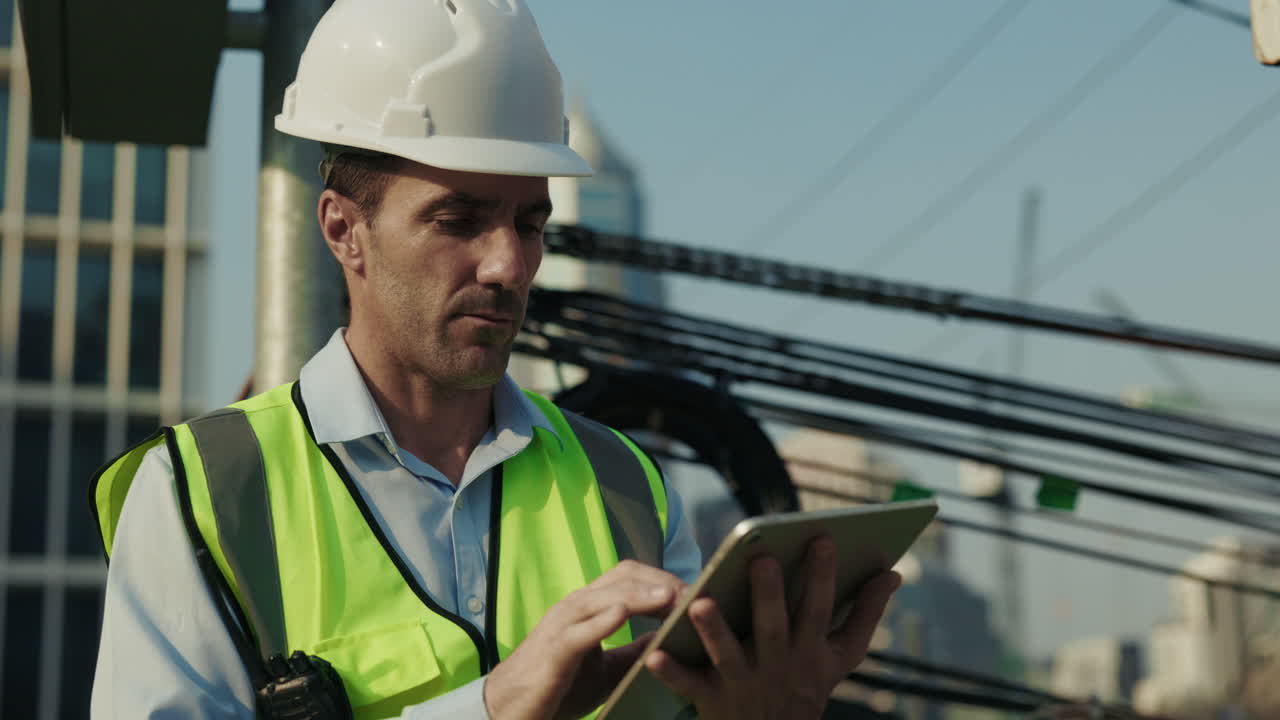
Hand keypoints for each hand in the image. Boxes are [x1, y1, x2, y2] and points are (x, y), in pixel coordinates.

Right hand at [483, 560, 686, 719]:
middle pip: (622, 577)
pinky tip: (622, 615)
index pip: (630, 576)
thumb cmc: (558, 686)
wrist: (512, 710)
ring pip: (603, 597)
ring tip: (670, 596)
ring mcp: (561, 625)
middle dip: (660, 581)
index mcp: (589, 607)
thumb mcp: (607, 668)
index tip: (696, 591)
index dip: (663, 579)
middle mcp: (575, 607)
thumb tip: (671, 638)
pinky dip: (601, 621)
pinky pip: (577, 631)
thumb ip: (635, 650)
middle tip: (694, 593)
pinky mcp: (553, 651)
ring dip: (639, 595)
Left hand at [645, 537, 901, 719]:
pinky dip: (673, 672)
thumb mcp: (840, 657)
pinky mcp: (713, 701)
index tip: (821, 538)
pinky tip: (654, 652)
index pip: (819, 608)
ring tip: (700, 603)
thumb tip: (893, 573)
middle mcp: (779, 664)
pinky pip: (690, 687)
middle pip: (774, 627)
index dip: (822, 575)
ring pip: (728, 655)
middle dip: (768, 594)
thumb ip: (865, 615)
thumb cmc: (807, 686)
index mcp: (810, 649)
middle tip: (761, 558)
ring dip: (714, 631)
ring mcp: (744, 683)